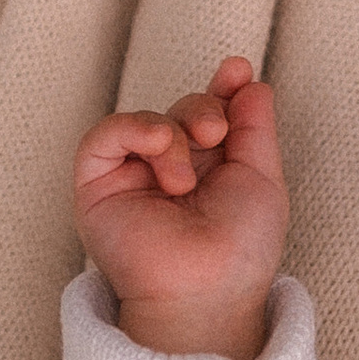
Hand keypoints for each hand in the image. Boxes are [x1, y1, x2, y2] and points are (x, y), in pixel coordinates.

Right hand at [71, 57, 286, 358]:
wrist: (209, 289)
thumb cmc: (241, 248)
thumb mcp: (261, 177)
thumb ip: (255, 127)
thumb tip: (250, 81)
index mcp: (209, 170)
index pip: (209, 114)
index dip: (221, 88)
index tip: (236, 70)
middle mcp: (169, 172)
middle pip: (180, 110)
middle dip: (202, 108)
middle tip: (215, 132)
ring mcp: (132, 180)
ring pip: (146, 121)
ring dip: (174, 132)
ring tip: (187, 177)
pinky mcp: (97, 189)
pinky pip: (103, 137)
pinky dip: (133, 128)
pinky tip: (159, 145)